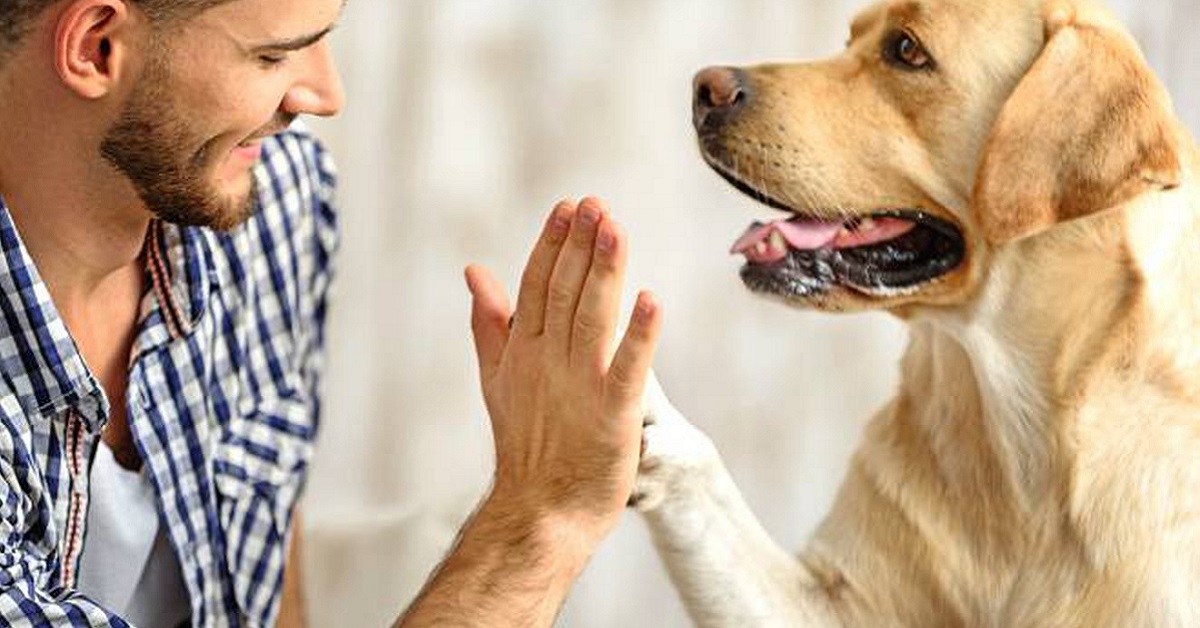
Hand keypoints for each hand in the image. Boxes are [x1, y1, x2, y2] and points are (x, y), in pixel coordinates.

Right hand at [465, 197, 662, 548]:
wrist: (540, 510)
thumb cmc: (526, 443)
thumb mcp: (498, 376)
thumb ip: (490, 322)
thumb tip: (474, 270)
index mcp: (524, 349)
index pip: (536, 285)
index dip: (554, 245)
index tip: (570, 207)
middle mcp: (549, 361)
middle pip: (564, 292)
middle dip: (580, 246)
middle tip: (595, 204)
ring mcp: (580, 386)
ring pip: (592, 318)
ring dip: (604, 273)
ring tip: (615, 230)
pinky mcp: (613, 414)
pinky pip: (628, 368)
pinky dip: (639, 335)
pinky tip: (651, 301)